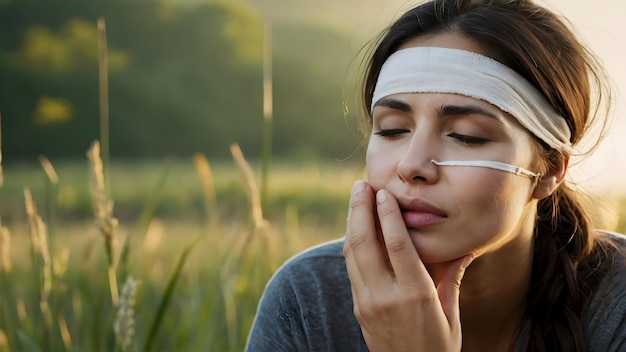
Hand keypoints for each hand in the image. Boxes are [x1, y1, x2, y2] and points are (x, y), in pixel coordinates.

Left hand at [343, 181, 473, 351]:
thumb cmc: (438, 348)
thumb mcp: (451, 315)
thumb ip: (452, 279)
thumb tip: (466, 248)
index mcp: (416, 295)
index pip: (397, 246)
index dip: (387, 215)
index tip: (383, 192)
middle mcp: (386, 297)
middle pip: (365, 243)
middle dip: (360, 210)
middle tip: (360, 185)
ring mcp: (367, 303)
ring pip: (352, 254)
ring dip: (351, 222)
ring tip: (356, 198)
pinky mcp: (358, 307)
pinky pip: (352, 268)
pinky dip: (352, 243)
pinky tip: (355, 227)